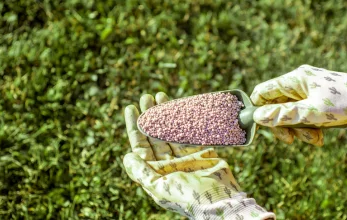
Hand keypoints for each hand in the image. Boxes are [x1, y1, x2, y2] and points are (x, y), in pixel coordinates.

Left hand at [122, 92, 274, 219]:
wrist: (219, 201)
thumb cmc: (187, 197)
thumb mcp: (159, 187)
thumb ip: (141, 172)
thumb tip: (127, 156)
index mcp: (156, 172)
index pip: (140, 146)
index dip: (135, 127)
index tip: (131, 108)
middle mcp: (168, 164)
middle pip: (155, 135)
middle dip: (150, 115)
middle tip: (147, 96)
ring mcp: (185, 158)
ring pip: (172, 131)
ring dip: (166, 114)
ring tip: (161, 96)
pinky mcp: (202, 153)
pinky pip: (191, 133)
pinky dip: (186, 120)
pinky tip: (181, 107)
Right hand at [250, 65, 346, 144]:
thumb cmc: (345, 101)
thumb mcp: (312, 112)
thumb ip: (284, 115)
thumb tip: (258, 116)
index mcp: (294, 80)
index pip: (264, 92)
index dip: (260, 110)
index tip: (265, 127)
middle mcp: (299, 84)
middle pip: (277, 106)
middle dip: (284, 125)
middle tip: (292, 140)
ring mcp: (310, 91)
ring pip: (292, 114)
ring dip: (300, 129)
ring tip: (315, 139)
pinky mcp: (320, 100)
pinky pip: (306, 115)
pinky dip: (311, 127)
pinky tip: (321, 136)